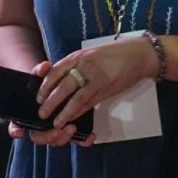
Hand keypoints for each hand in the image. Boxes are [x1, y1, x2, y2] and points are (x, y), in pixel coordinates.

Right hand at [7, 63, 95, 146]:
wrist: (55, 86)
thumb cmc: (43, 84)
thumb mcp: (40, 75)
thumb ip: (40, 71)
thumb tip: (45, 66)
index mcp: (25, 116)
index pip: (15, 127)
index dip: (15, 130)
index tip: (18, 132)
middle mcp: (38, 126)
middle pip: (38, 138)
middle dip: (48, 136)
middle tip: (57, 129)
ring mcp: (53, 130)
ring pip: (55, 140)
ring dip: (63, 137)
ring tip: (72, 128)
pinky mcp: (67, 130)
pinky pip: (73, 140)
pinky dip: (82, 140)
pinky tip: (89, 137)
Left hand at [36, 38, 157, 128]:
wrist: (138, 54)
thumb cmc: (113, 54)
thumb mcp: (90, 55)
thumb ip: (75, 66)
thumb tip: (59, 80)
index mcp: (78, 57)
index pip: (55, 71)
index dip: (45, 86)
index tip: (38, 97)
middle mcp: (85, 66)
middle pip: (63, 86)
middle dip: (50, 101)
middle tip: (42, 113)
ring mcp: (96, 78)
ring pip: (76, 98)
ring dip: (64, 112)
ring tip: (56, 122)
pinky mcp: (107, 88)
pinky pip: (89, 102)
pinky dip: (79, 112)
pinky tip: (72, 119)